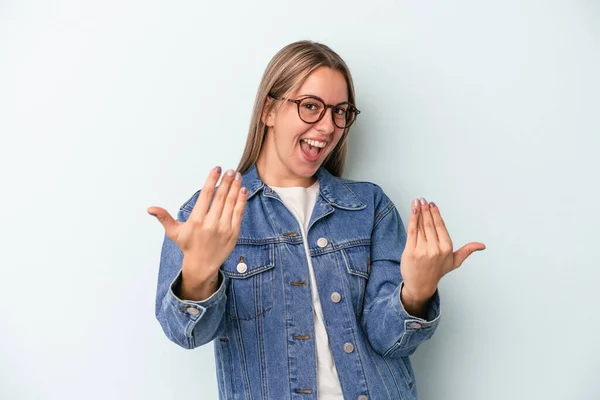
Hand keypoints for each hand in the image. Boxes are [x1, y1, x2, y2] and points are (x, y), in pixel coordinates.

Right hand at [147, 166, 247, 286]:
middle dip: (226, 182)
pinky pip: (239, 213)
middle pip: (220, 198)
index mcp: (196, 220)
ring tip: (237, 176)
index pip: (206, 195)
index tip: (217, 169)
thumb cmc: (188, 245)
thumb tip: (150, 209)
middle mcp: (210, 224)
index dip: (212, 180)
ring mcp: (224, 228)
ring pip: (231, 204)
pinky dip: (241, 201)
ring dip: (235, 188)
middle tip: (230, 170)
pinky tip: (243, 190)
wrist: (202, 264)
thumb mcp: (174, 232)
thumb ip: (164, 218)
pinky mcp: (233, 233)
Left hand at [400, 198, 485, 301]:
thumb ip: (467, 251)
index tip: (432, 204)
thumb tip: (482, 246)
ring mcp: (423, 250)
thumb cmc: (436, 271)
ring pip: (420, 226)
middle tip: (423, 200)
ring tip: (416, 202)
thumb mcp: (454, 262)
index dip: (436, 214)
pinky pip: (412, 231)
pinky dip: (412, 219)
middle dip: (426, 210)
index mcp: (447, 249)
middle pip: (430, 224)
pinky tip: (412, 211)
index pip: (440, 226)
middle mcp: (435, 249)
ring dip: (418, 211)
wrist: (420, 285)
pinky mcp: (411, 251)